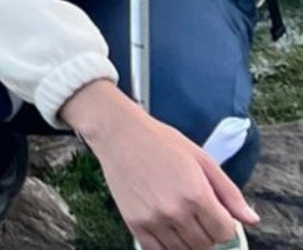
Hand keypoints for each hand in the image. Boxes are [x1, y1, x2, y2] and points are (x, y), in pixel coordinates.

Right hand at [63, 82, 257, 249]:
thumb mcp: (203, 160)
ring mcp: (153, 219)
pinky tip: (168, 230)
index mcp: (197, 194)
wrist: (119, 134)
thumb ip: (230, 192)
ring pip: (184, 249)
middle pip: (205, 244)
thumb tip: (251, 219)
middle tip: (199, 216)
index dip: (226, 226)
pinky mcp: (134, 223)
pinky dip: (167, 246)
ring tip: (183, 220)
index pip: (225, 233)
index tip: (218, 217)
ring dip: (189, 240)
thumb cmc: (161, 142)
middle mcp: (176, 211)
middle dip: (208, 233)